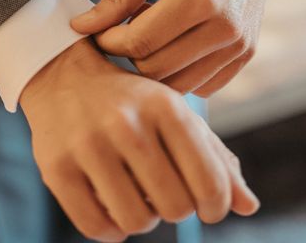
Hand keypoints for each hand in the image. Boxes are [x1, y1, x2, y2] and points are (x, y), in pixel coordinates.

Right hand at [20, 38, 258, 241]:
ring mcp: (88, 146)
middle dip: (176, 209)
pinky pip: (96, 228)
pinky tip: (112, 205)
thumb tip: (249, 207)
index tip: (208, 207)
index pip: (209, 183)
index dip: (216, 207)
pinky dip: (112, 229)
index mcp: (166, 107)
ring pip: (136, 221)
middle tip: (166, 193)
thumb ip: (216, 159)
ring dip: (143, 218)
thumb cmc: (135, 104)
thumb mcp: (178, 117)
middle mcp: (128, 124)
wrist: (65, 78)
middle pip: (175, 208)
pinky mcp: (57, 168)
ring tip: (137, 195)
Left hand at [71, 0, 273, 96]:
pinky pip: (201, 86)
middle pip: (157, 69)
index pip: (140, 42)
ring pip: (178, 84)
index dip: (109, 41)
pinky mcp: (244, 56)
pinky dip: (180, 73)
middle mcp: (224, 28)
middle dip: (129, 55)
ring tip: (153, 33)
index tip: (99, 31)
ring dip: (154, 66)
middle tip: (124, 29)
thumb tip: (82, 26)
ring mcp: (238, 46)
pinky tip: (176, 44)